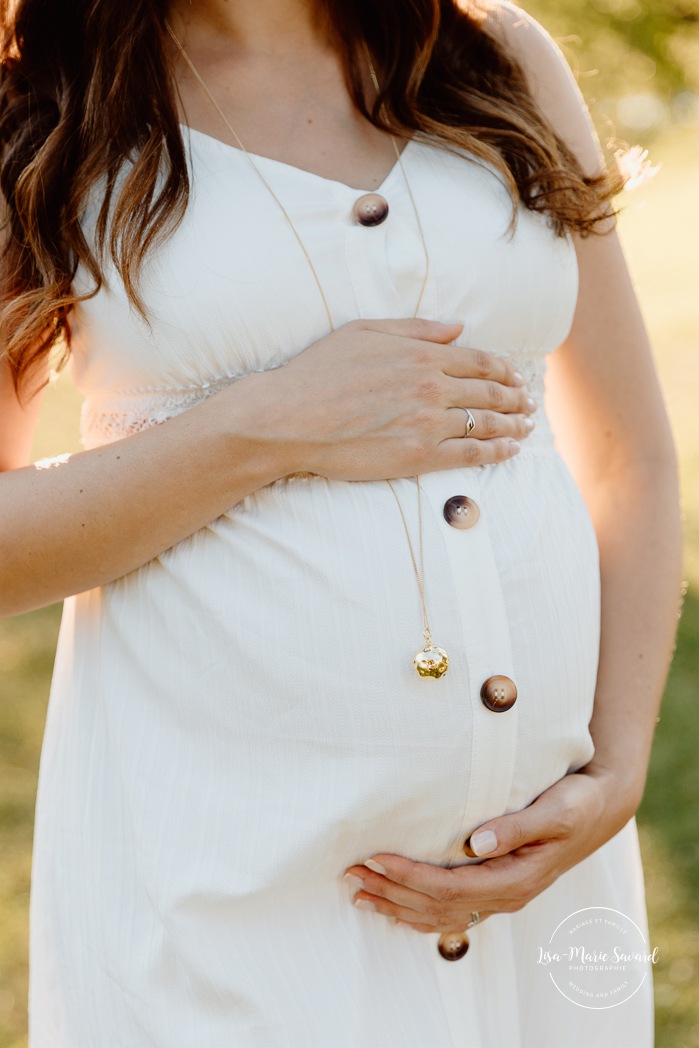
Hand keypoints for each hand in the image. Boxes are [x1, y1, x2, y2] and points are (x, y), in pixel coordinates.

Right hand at [262, 317, 536, 480]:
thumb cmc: (319, 373)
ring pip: (485, 424)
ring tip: (525, 428)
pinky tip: (509, 451)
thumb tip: (458, 328)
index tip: (515, 377)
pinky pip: (471, 455)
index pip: (479, 361)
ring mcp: (428, 424)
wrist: (290, 418)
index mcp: (423, 356)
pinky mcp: (419, 456)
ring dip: (512, 425)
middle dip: (514, 398)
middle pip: (489, 393)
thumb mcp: (365, 332)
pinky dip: (496, 452)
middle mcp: (432, 388)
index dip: (503, 370)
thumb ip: (416, 329)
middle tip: (527, 404)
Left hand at [343, 767, 640, 932]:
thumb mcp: (555, 811)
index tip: (375, 858)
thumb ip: (516, 827)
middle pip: (436, 905)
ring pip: (439, 914)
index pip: (450, 886)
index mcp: (516, 878)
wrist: (599, 811)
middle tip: (351, 873)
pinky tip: (392, 906)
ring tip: (358, 893)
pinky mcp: (495, 889)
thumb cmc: (577, 805)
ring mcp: (500, 897)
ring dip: (396, 904)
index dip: (410, 876)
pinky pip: (449, 913)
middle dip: (391, 891)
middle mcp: (505, 895)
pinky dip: (416, 912)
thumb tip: (476, 841)